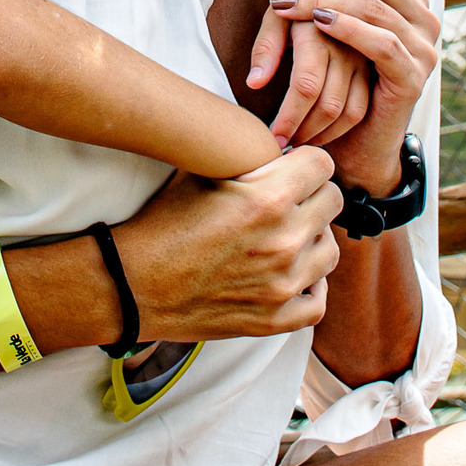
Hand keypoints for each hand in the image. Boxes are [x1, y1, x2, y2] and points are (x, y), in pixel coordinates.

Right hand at [112, 148, 342, 341]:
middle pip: (332, 202)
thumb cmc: (161, 224)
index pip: (322, 165)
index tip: (292, 168)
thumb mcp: (199, 174)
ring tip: (285, 236)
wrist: (132, 283)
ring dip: (312, 239)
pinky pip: (318, 301)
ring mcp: (282, 284)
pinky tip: (290, 275)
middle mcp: (284, 241)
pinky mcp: (274, 319)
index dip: (304, 162)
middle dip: (311, 195)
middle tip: (288, 199)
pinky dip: (310, 287)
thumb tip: (277, 147)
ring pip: (329, 250)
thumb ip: (246, 160)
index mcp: (267, 199)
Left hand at [267, 0, 439, 195]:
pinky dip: (348, 28)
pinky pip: (384, 42)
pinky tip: (318, 23)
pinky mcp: (414, 76)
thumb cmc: (334, 77)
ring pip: (376, 3)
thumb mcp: (316, 22)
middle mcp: (421, 13)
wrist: (353, 141)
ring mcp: (424, 45)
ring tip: (286, 6)